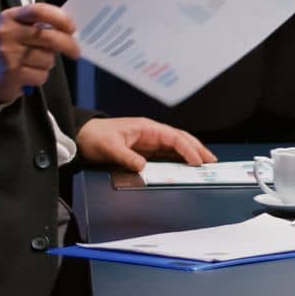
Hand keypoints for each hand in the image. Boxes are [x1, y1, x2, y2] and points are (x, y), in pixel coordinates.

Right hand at [0, 3, 80, 104]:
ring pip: (47, 59)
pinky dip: (41, 76)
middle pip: (48, 37)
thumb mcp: (19, 27)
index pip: (39, 11)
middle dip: (68, 44)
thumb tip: (71, 31)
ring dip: (49, 62)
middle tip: (76, 51)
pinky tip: (30, 73)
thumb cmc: (13, 45)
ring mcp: (7, 55)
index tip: (72, 27)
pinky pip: (41, 76)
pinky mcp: (11, 75)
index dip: (60, 18)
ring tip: (37, 62)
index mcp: (10, 17)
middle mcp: (6, 34)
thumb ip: (40, 25)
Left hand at [75, 116, 216, 173]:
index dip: (188, 149)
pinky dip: (179, 159)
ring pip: (176, 146)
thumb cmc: (95, 137)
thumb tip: (144, 167)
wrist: (83, 136)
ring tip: (205, 164)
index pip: (174, 137)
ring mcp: (149, 141)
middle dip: (197, 149)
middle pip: (180, 139)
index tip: (197, 161)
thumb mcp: (110, 147)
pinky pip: (167, 154)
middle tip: (212, 161)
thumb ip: (127, 157)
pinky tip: (187, 166)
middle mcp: (151, 133)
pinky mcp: (145, 150)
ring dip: (191, 154)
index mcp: (147, 128)